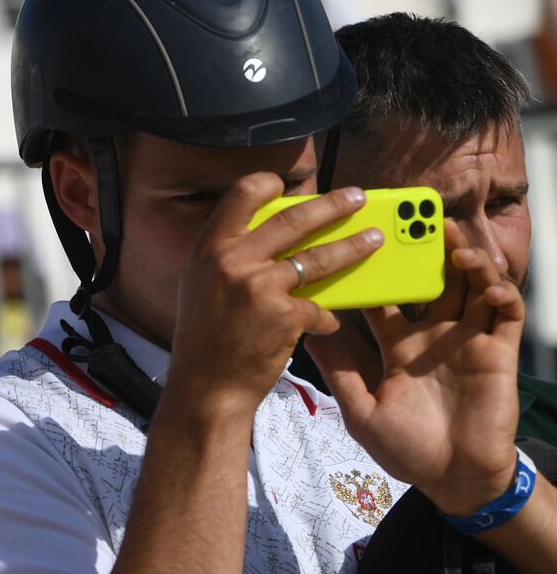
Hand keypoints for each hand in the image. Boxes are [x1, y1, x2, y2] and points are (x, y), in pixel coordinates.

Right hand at [169, 176, 377, 415]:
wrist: (206, 388)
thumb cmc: (206, 339)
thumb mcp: (200, 286)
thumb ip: (227, 257)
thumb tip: (265, 231)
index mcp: (209, 249)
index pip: (242, 194)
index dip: (270, 185)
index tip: (292, 187)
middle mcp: (231, 261)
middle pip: (293, 218)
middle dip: (333, 205)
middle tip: (358, 198)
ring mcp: (258, 287)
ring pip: (318, 257)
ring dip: (353, 246)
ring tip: (374, 240)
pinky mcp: (284, 315)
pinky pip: (320, 306)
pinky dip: (328, 316)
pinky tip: (330, 321)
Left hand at [305, 219, 523, 514]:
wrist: (453, 479)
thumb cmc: (405, 449)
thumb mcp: (362, 410)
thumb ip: (339, 371)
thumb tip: (306, 333)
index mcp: (398, 346)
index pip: (385, 297)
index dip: (374, 271)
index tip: (357, 242)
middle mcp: (432, 336)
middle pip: (431, 280)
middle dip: (425, 250)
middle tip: (415, 221)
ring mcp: (467, 341)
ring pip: (470, 286)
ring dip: (467, 260)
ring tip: (454, 243)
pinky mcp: (499, 353)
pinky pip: (506, 313)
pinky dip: (501, 293)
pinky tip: (487, 286)